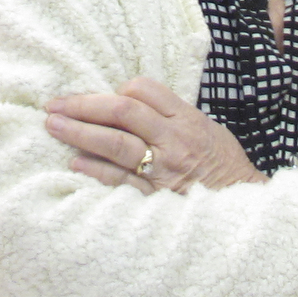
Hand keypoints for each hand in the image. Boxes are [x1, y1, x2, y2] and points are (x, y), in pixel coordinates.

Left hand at [43, 77, 265, 193]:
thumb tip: (130, 103)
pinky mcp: (156, 197)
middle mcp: (174, 140)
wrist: (244, 207)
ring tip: (53, 126)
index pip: (144, 90)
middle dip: (83, 105)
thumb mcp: (206, 129)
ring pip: (115, 143)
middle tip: (54, 105)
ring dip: (79, 133)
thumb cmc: (222, 166)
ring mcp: (164, 169)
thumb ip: (171, 116)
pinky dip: (95, 170)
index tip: (102, 97)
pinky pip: (120, 180)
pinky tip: (75, 164)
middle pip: (122, 111)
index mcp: (187, 119)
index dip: (116, 89)